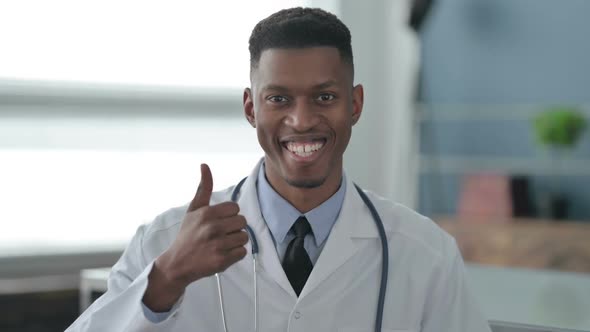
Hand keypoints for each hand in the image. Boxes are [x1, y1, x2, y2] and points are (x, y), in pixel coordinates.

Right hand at [143, 164, 248, 311]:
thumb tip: (205, 165)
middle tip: (220, 234)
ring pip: (244, 237)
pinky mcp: (222, 261)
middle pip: (242, 222)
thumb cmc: (187, 235)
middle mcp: (213, 228)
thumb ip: (203, 188)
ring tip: (221, 244)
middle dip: (233, 228)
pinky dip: (235, 254)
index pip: (235, 208)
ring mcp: (218, 245)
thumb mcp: (193, 209)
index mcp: (207, 213)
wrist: (177, 264)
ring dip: (235, 241)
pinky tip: (223, 253)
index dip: (229, 215)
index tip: (219, 222)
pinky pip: (242, 252)